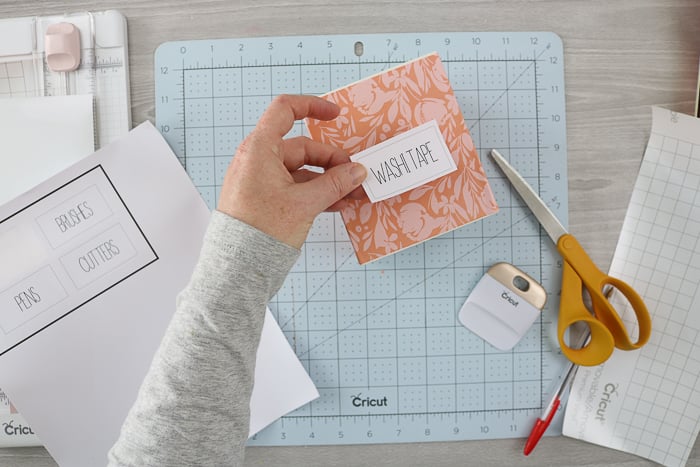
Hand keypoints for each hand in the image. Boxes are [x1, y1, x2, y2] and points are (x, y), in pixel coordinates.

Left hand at [217, 94, 366, 247]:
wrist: (237, 266)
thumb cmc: (260, 230)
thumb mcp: (305, 204)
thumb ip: (334, 184)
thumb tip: (357, 172)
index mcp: (259, 149)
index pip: (285, 110)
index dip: (313, 106)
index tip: (336, 115)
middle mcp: (257, 159)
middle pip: (302, 147)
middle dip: (332, 161)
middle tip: (356, 176)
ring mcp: (260, 179)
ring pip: (301, 170)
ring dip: (327, 180)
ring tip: (352, 194)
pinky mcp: (264, 198)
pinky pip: (295, 187)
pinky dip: (315, 192)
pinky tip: (336, 204)